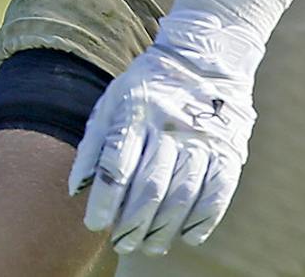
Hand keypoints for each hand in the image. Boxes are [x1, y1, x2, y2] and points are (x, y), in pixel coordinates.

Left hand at [69, 18, 256, 254]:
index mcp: (134, 110)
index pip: (116, 164)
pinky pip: (216, 194)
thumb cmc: (147, 88)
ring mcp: (202, 139)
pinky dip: (201, 221)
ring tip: (148, 245)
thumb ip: (93, 144)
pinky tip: (187, 235)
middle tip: (121, 243)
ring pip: (182, 195)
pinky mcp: (229, 150)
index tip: (95, 224)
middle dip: (132, 223)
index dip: (104, 200)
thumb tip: (75, 190)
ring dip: (164, 229)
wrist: (206, 59)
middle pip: (150, 186)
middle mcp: (169, 125)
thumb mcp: (112, 101)